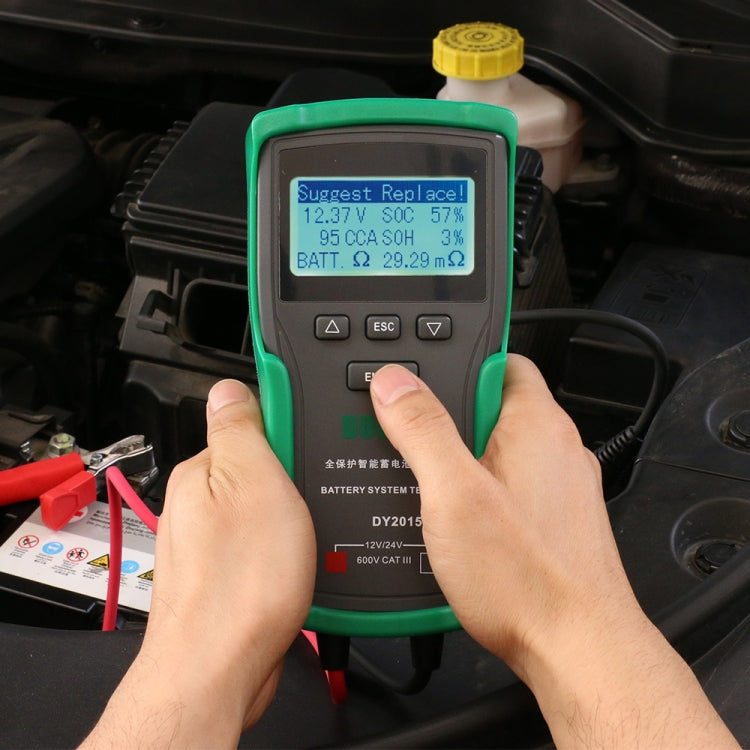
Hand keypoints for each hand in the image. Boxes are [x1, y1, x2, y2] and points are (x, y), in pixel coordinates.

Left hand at [80, 380, 315, 748]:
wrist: (221, 669)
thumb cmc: (237, 585)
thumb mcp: (253, 482)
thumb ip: (241, 428)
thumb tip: (229, 386)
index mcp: (203, 470)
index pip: (250, 420)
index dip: (288, 423)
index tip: (311, 435)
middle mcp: (201, 503)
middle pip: (263, 465)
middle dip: (294, 476)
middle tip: (310, 499)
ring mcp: (215, 539)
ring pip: (269, 506)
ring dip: (294, 514)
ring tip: (307, 533)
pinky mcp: (231, 571)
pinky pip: (268, 542)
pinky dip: (288, 545)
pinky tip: (301, 559)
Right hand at [370, 356, 737, 749]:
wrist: (575, 649)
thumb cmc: (528, 578)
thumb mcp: (454, 494)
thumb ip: (422, 429)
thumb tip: (395, 382)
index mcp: (536, 422)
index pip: (498, 357)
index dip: (454, 361)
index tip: (418, 380)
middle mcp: (554, 446)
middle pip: (488, 404)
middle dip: (444, 419)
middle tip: (409, 447)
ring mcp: (556, 482)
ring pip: (493, 447)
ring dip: (456, 460)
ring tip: (427, 492)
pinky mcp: (550, 515)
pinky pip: (504, 482)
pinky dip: (476, 490)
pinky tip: (452, 523)